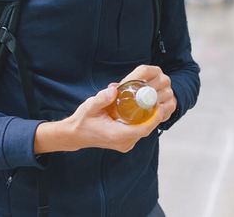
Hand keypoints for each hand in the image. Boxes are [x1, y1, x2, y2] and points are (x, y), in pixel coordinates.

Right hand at [34, 84, 165, 154]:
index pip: (143, 129)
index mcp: (117, 135)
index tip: (159, 105)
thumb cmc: (82, 122)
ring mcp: (124, 143)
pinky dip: (142, 121)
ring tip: (151, 101)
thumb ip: (101, 98)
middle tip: (157, 98)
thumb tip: (114, 89)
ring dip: (149, 117)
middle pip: (146, 129)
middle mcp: (123, 142)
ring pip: (143, 130)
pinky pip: (138, 131)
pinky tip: (142, 109)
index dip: (154, 118)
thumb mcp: (89, 107)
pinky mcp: (124, 142)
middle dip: (154, 114)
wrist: (74, 135)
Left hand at [119, 65, 176, 123]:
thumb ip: (121, 85)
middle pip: (150, 86)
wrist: (160, 97)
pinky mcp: (172, 105)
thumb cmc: (144, 89)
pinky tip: (146, 116)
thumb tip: (111, 88)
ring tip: (134, 110)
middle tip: (125, 102)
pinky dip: (153, 114)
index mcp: (154, 71)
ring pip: (156, 100)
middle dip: (136, 95)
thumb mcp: (134, 83)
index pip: (144, 70)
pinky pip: (162, 111)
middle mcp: (163, 80)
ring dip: (144, 106)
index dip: (132, 77)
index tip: (123, 85)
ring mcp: (169, 92)